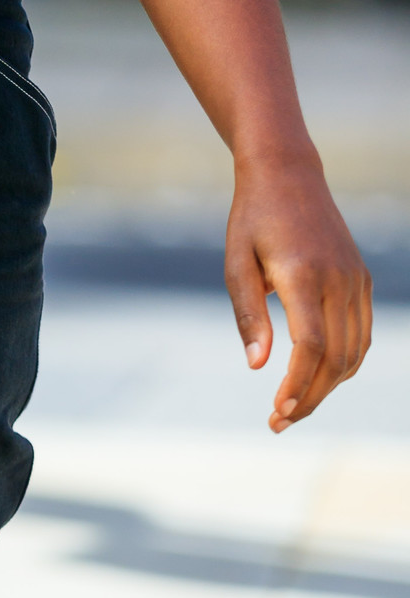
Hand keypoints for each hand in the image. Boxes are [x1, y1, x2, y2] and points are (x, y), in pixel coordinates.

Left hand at [224, 153, 371, 430]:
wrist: (288, 175)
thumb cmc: (252, 219)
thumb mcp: (236, 262)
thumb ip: (249, 315)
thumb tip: (258, 367)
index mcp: (303, 275)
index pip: (310, 346)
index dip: (298, 385)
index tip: (276, 412)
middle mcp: (338, 280)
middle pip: (336, 359)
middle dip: (309, 398)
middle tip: (277, 423)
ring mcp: (355, 281)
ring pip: (354, 353)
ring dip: (327, 386)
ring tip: (294, 406)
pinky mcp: (360, 280)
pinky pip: (361, 334)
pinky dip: (343, 363)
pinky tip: (317, 377)